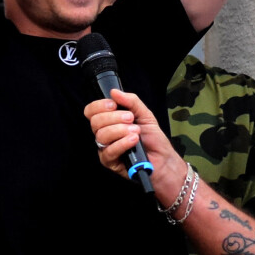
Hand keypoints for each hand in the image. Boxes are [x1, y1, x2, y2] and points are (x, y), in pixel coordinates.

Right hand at [85, 89, 187, 203]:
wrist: (163, 158)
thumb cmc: (152, 137)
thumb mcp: (144, 113)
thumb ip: (130, 101)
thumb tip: (114, 92)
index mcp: (108, 120)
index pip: (91, 111)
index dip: (99, 106)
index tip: (113, 105)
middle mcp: (104, 133)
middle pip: (95, 122)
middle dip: (114, 117)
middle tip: (131, 118)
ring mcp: (105, 148)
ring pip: (101, 136)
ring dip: (120, 130)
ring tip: (136, 131)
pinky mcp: (110, 162)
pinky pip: (109, 151)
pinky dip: (122, 143)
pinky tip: (133, 140)